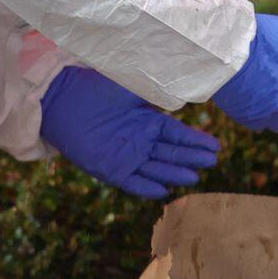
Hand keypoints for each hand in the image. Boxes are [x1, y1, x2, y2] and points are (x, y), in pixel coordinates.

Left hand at [38, 67, 220, 199]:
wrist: (61, 100)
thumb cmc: (96, 89)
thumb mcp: (130, 86)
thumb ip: (155, 91)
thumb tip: (182, 88)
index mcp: (147, 121)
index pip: (178, 134)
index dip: (196, 140)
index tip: (215, 146)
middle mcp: (140, 140)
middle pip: (171, 153)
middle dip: (192, 158)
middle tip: (212, 162)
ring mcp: (126, 156)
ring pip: (156, 168)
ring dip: (175, 174)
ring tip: (195, 177)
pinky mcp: (110, 169)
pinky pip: (132, 182)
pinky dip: (146, 188)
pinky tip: (163, 192)